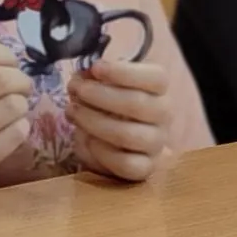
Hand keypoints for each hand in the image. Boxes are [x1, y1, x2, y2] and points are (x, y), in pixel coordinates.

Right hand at [0, 39, 32, 215]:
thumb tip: (1, 54)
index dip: (4, 53)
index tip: (10, 62)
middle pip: (0, 78)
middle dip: (20, 78)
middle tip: (22, 85)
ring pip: (12, 106)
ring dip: (21, 104)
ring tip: (13, 109)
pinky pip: (15, 135)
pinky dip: (20, 127)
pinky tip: (10, 129)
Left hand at [67, 60, 173, 182]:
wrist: (117, 143)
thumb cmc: (109, 106)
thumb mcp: (102, 86)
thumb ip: (94, 78)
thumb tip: (81, 76)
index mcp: (158, 89)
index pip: (156, 77)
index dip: (124, 71)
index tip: (95, 67)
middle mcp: (163, 115)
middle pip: (137, 104)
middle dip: (99, 95)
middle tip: (76, 90)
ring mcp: (156, 144)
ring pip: (127, 135)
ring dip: (93, 121)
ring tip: (73, 112)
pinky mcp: (145, 168)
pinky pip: (124, 163)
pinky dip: (100, 151)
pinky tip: (87, 140)